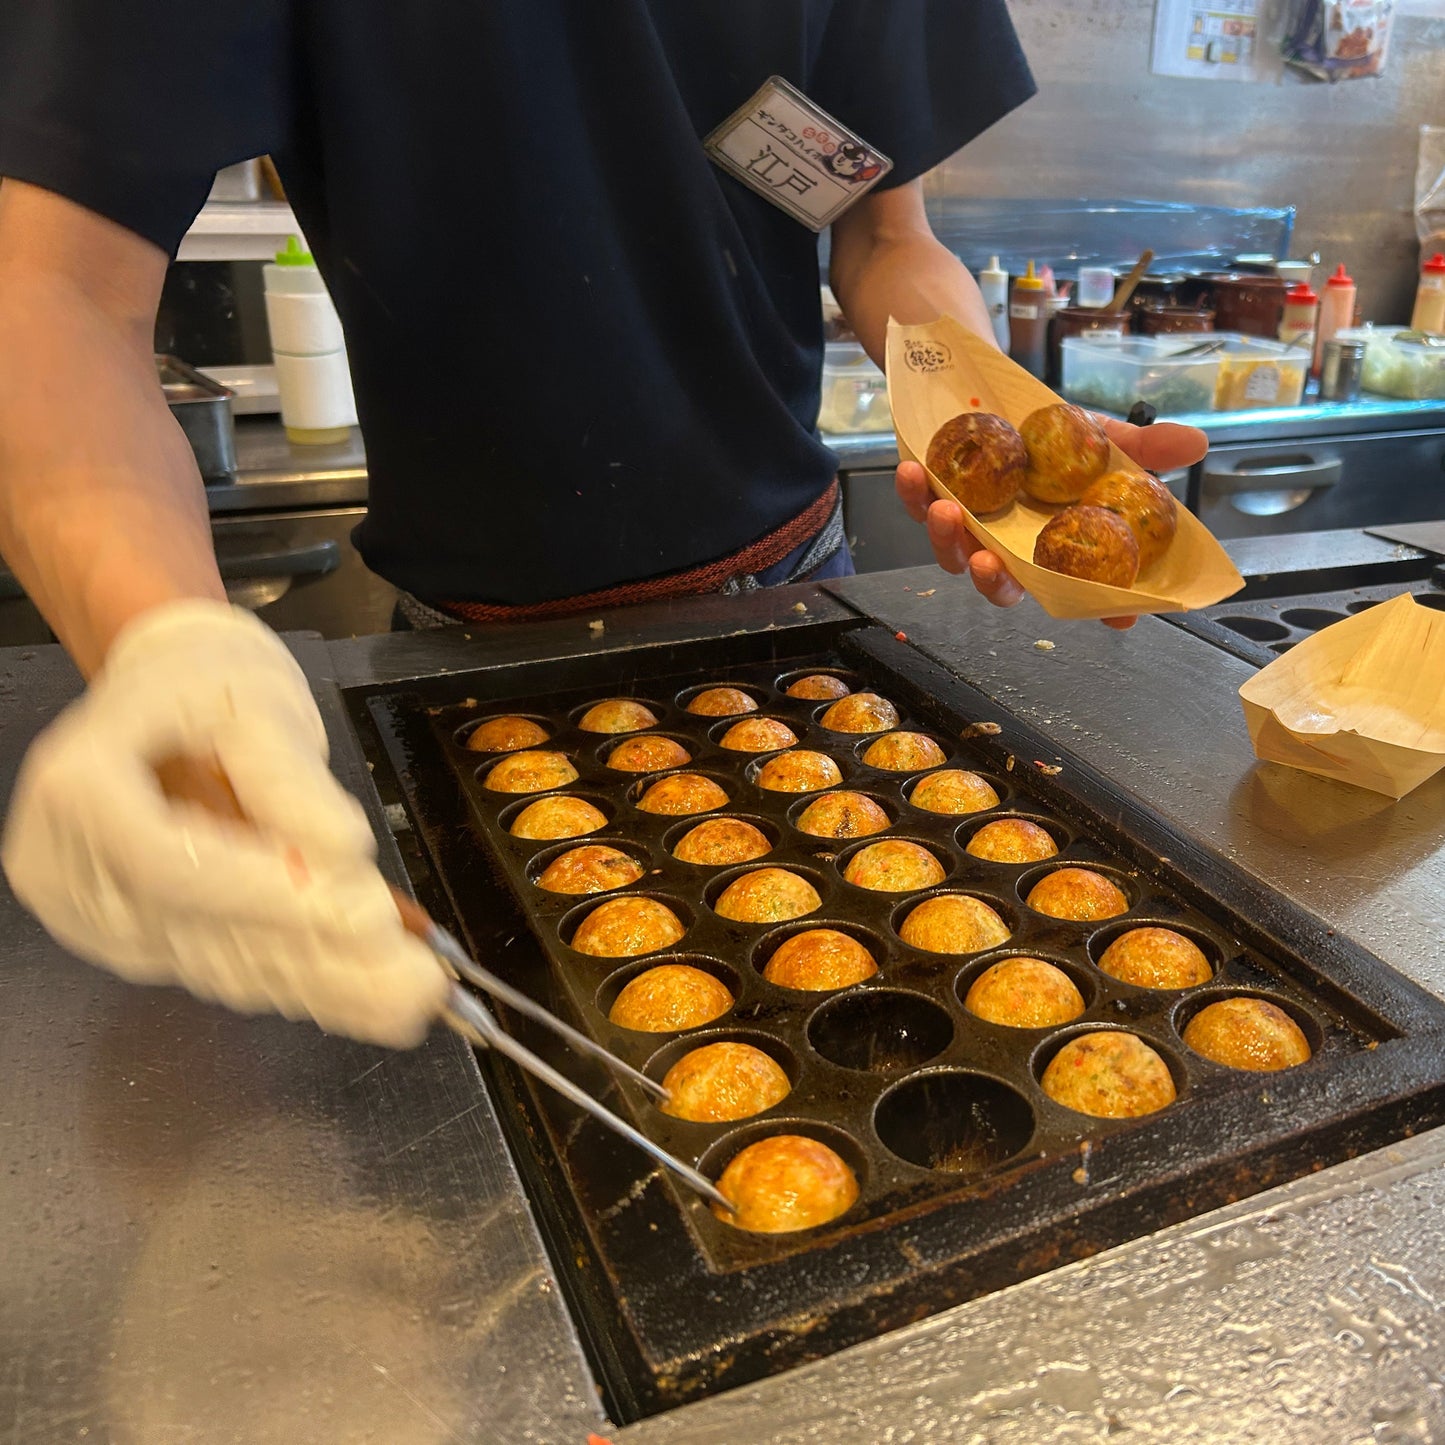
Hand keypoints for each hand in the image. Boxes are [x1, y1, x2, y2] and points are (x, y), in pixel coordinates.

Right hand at [1, 601, 447, 1046]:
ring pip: (226, 965)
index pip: (165, 861)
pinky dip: (308, 987)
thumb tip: (341, 846)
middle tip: (417, 979)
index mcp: (80, 786)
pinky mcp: (146, 944)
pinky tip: (376, 1002)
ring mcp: (102, 917)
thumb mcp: (253, 703)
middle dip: (321, 959)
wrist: (168, 691)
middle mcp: (72, 868)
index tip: (350, 914)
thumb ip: (288, 778)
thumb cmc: (204, 682)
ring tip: (414, 997)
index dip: (260, 893)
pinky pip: (232, 969)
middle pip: (204, 931)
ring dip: (326, 987)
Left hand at [895, 419, 1207, 630]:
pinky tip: (912, 471)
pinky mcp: (926, 501)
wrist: (989, 392)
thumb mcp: (1096, 436)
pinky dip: (910, 491)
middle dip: (994, 583)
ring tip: (946, 509)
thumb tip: (1198, 443)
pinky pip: (914, 505)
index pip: (1076, 587)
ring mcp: (966, 529)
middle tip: (989, 566)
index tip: (1119, 620)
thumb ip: (1141, 449)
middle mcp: (1007, 548)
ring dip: (945, 537)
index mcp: (1051, 545)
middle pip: (1002, 586)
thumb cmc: (1047, 433)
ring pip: (952, 551)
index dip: (1097, 607)